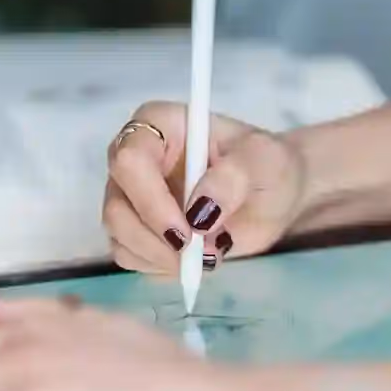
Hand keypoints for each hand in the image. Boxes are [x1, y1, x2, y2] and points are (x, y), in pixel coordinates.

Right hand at [102, 101, 306, 274]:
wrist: (273, 195)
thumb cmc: (267, 166)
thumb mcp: (264, 161)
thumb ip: (234, 178)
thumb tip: (200, 211)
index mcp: (158, 124)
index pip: (129, 161)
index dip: (152, 201)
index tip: (190, 230)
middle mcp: (134, 157)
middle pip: (117, 206)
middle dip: (157, 239)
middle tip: (204, 254)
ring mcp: (130, 195)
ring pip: (119, 236)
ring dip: (162, 257)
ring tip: (209, 253)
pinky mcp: (135, 228)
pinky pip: (130, 256)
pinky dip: (161, 266)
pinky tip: (194, 259)